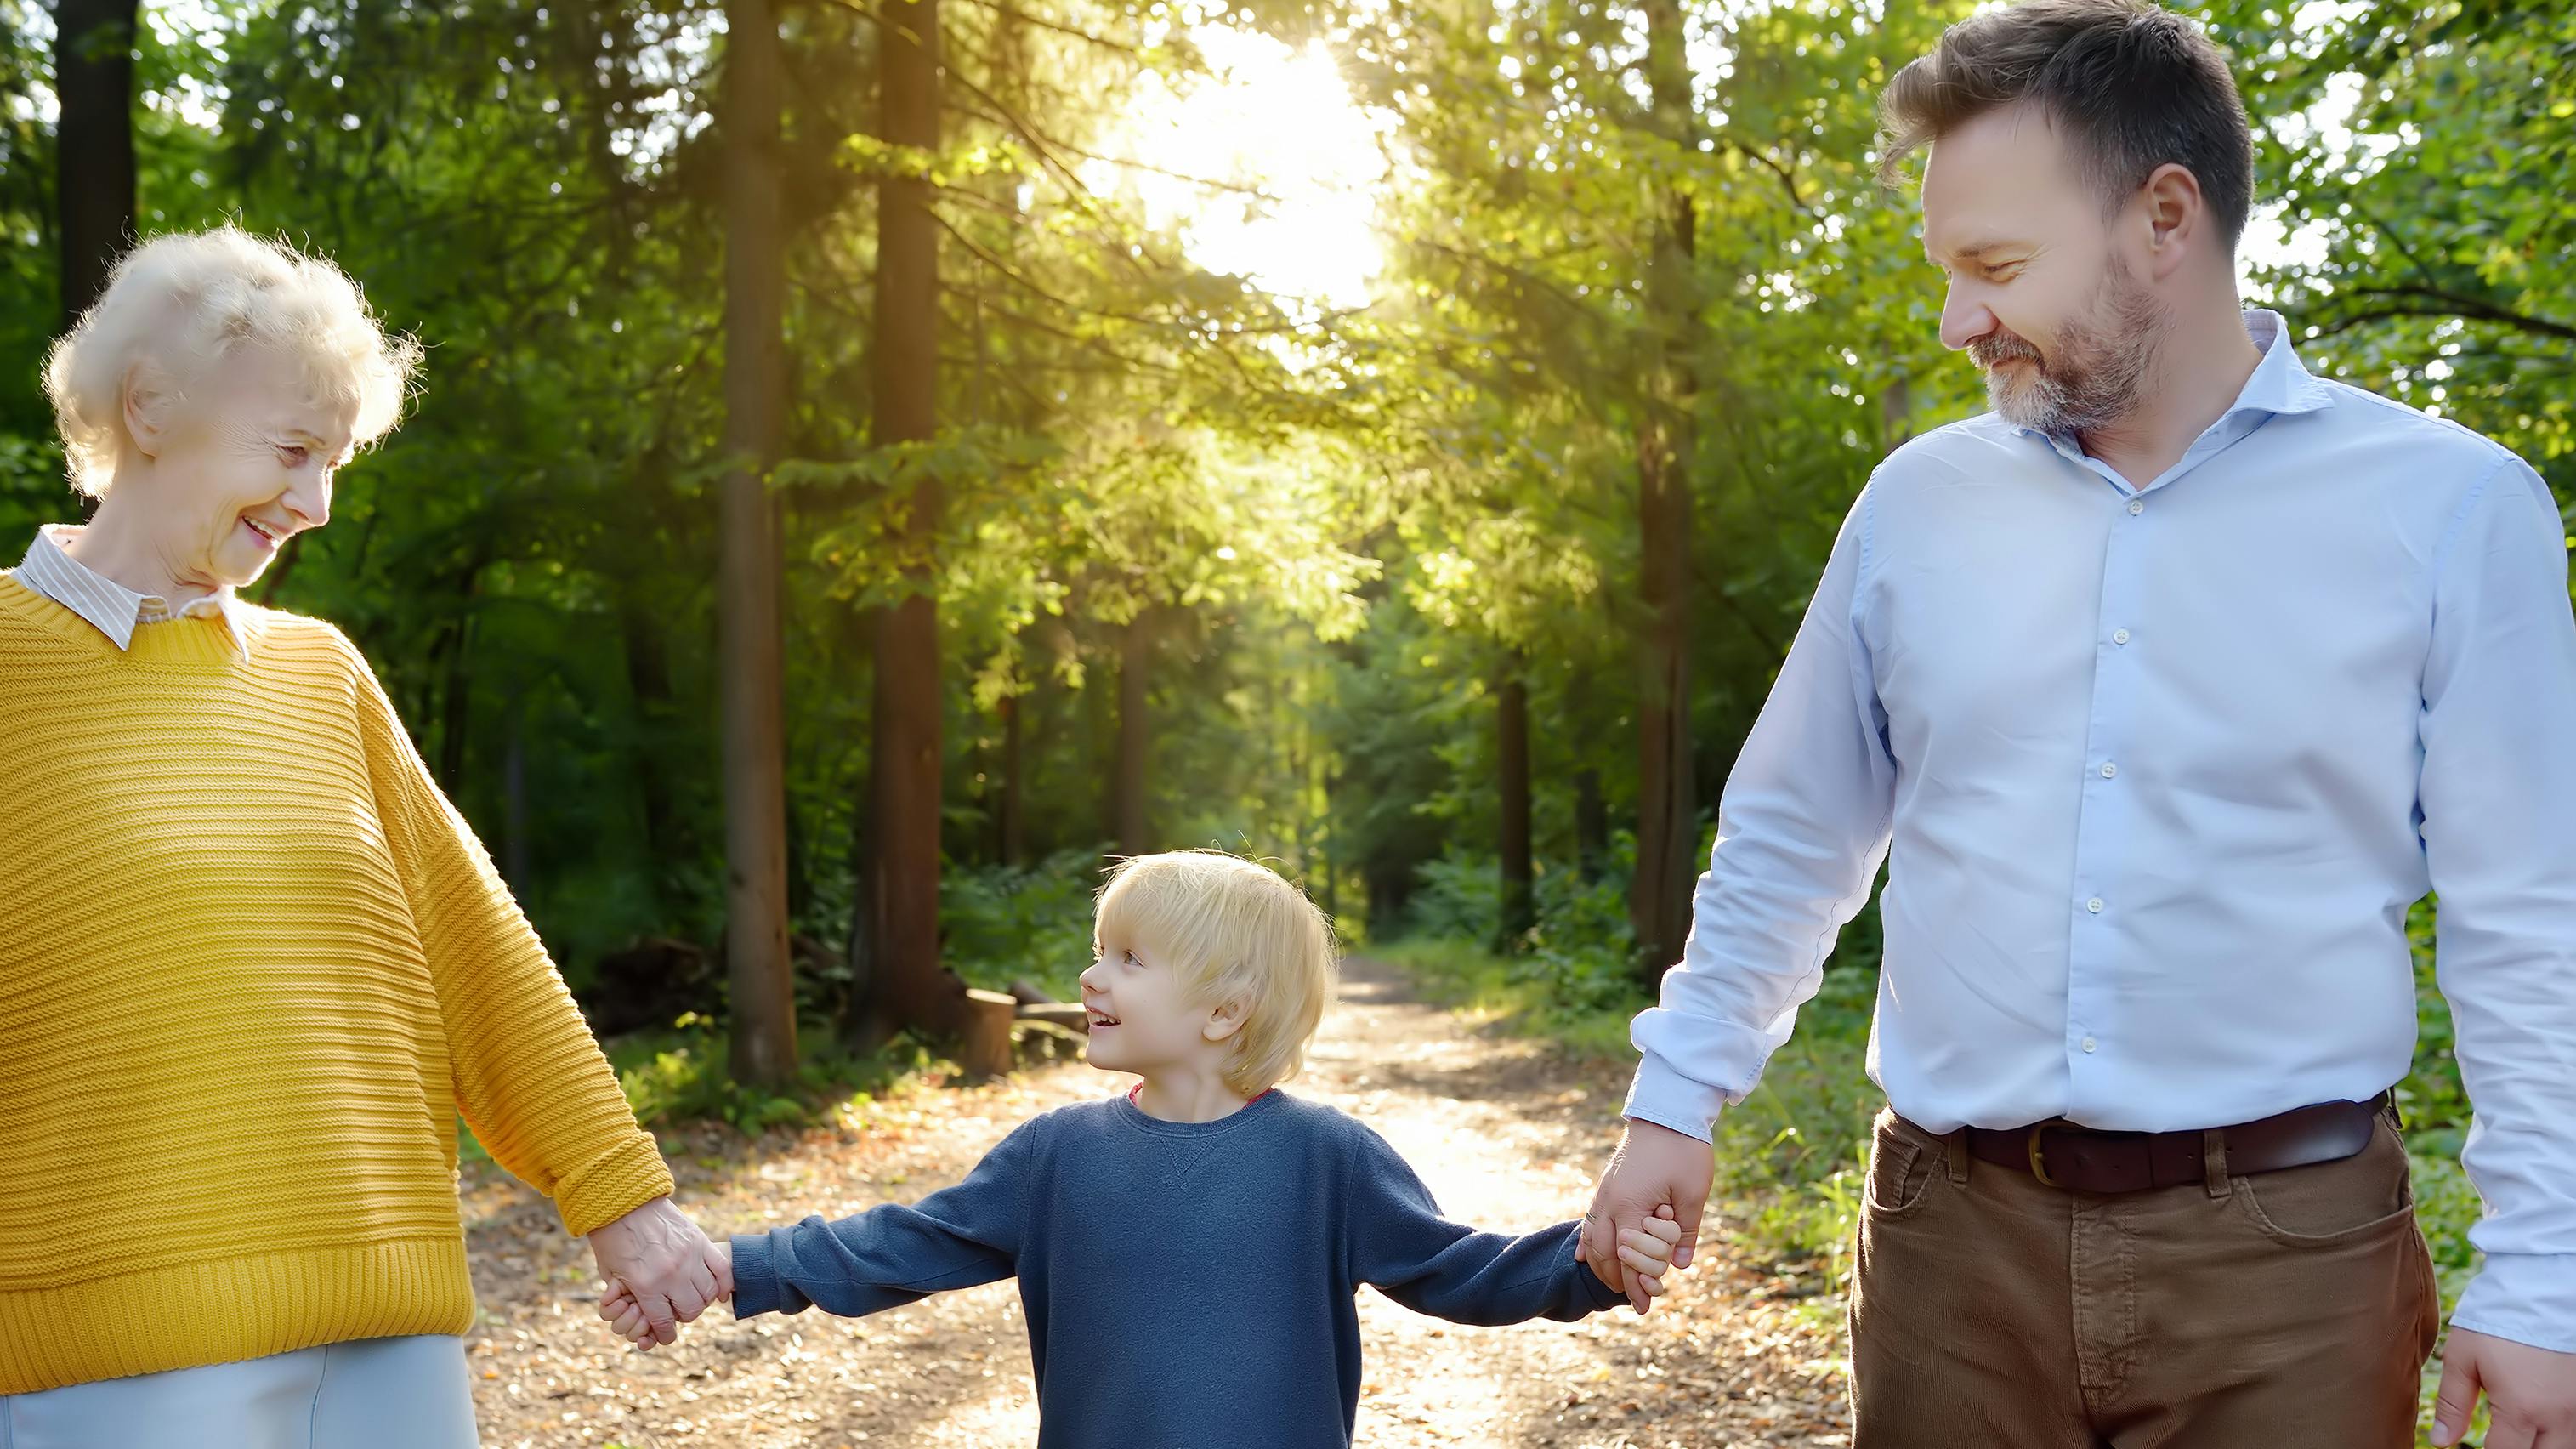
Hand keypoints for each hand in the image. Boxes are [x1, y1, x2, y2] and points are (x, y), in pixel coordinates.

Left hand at [604, 1241, 730, 1348]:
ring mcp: (690, 1257)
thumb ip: (630, 1298)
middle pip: (691, 1311)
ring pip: (709, 1293)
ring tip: (693, 1297)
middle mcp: (672, 1274)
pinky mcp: (701, 1241)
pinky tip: (719, 1291)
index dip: (665, 1333)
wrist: (624, 1202)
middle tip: (678, 1311)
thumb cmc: (613, 1239)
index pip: (664, 1323)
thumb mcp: (611, 1275)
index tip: (666, 1334)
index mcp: (647, 1285)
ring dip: (702, 1301)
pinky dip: (724, 1284)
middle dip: (684, 1316)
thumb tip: (646, 1316)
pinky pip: (723, 1270)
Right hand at [1582, 1118, 1715, 1312]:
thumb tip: (1680, 1266)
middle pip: (1604, 1254)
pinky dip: (1587, 1243)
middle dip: (1617, 1281)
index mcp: (1631, 1205)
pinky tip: (1584, 1257)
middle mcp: (1610, 1202)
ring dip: (1602, 1265)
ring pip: (1593, 1240)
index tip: (1647, 1306)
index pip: (1629, 1258)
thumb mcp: (1693, 1193)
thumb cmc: (1683, 1150)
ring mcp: (1604, 1193)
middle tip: (1635, 1301)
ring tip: (1615, 1284)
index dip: (1637, 1284)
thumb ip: (1686, 1232)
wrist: (1666, 1112)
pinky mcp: (1606, 1186)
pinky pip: (1589, 1221)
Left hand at [2432, 1327, 2575, 1447]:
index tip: (2477, 1446)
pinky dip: (2558, 1434)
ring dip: (2541, 1445)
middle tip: (2502, 1439)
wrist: (2540, 1292)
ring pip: (2564, 1448)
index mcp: (2521, 1410)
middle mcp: (2557, 1416)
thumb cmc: (2496, 1323)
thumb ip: (2453, 1405)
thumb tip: (2441, 1441)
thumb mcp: (2462, 1359)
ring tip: (2520, 1431)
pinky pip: (2575, 1431)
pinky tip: (2540, 1422)